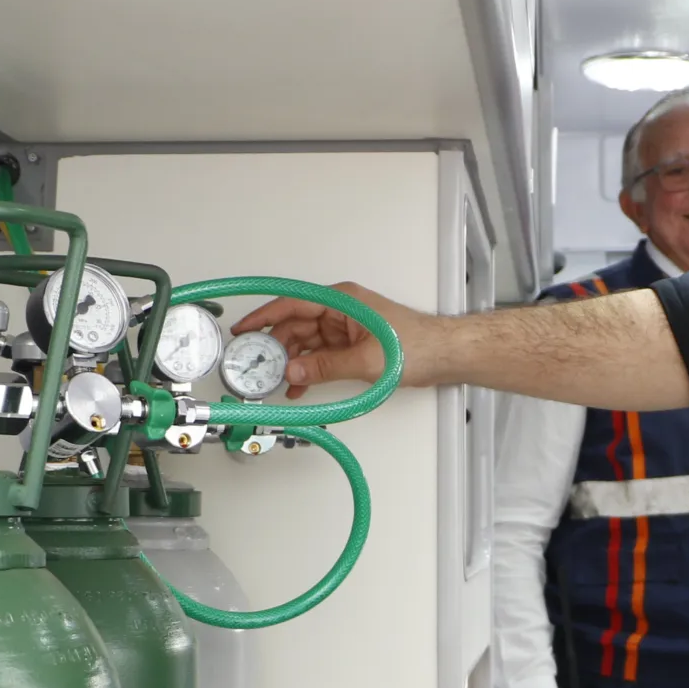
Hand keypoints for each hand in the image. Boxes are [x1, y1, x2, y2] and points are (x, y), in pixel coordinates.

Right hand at [229, 281, 436, 395]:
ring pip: (306, 343)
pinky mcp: (351, 344)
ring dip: (291, 363)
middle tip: (256, 368)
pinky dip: (309, 369)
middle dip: (275, 347)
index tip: (243, 330)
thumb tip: (292, 372)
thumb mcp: (366, 360)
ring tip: (274, 384)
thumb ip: (325, 367)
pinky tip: (298, 386)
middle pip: (295, 326)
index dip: (264, 317)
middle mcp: (340, 310)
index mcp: (341, 301)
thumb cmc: (417, 345)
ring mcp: (345, 328)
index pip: (292, 305)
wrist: (446, 355)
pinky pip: (321, 355)